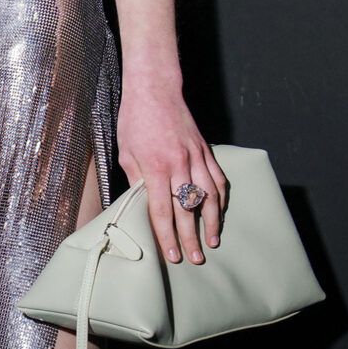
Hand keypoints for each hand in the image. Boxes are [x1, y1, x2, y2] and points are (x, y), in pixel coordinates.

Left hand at [117, 84, 226, 265]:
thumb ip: (137, 179)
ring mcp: (196, 157)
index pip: (163, 210)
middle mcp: (179, 164)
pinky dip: (221, 198)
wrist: (155, 89)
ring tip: (213, 241)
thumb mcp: (126, 152)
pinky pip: (218, 179)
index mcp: (155, 167)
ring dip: (213, 222)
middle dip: (192, 237)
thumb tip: (143, 202)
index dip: (168, 236)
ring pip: (210, 197)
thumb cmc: (135, 120)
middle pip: (188, 209)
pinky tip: (220, 212)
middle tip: (196, 259)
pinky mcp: (206, 150)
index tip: (173, 255)